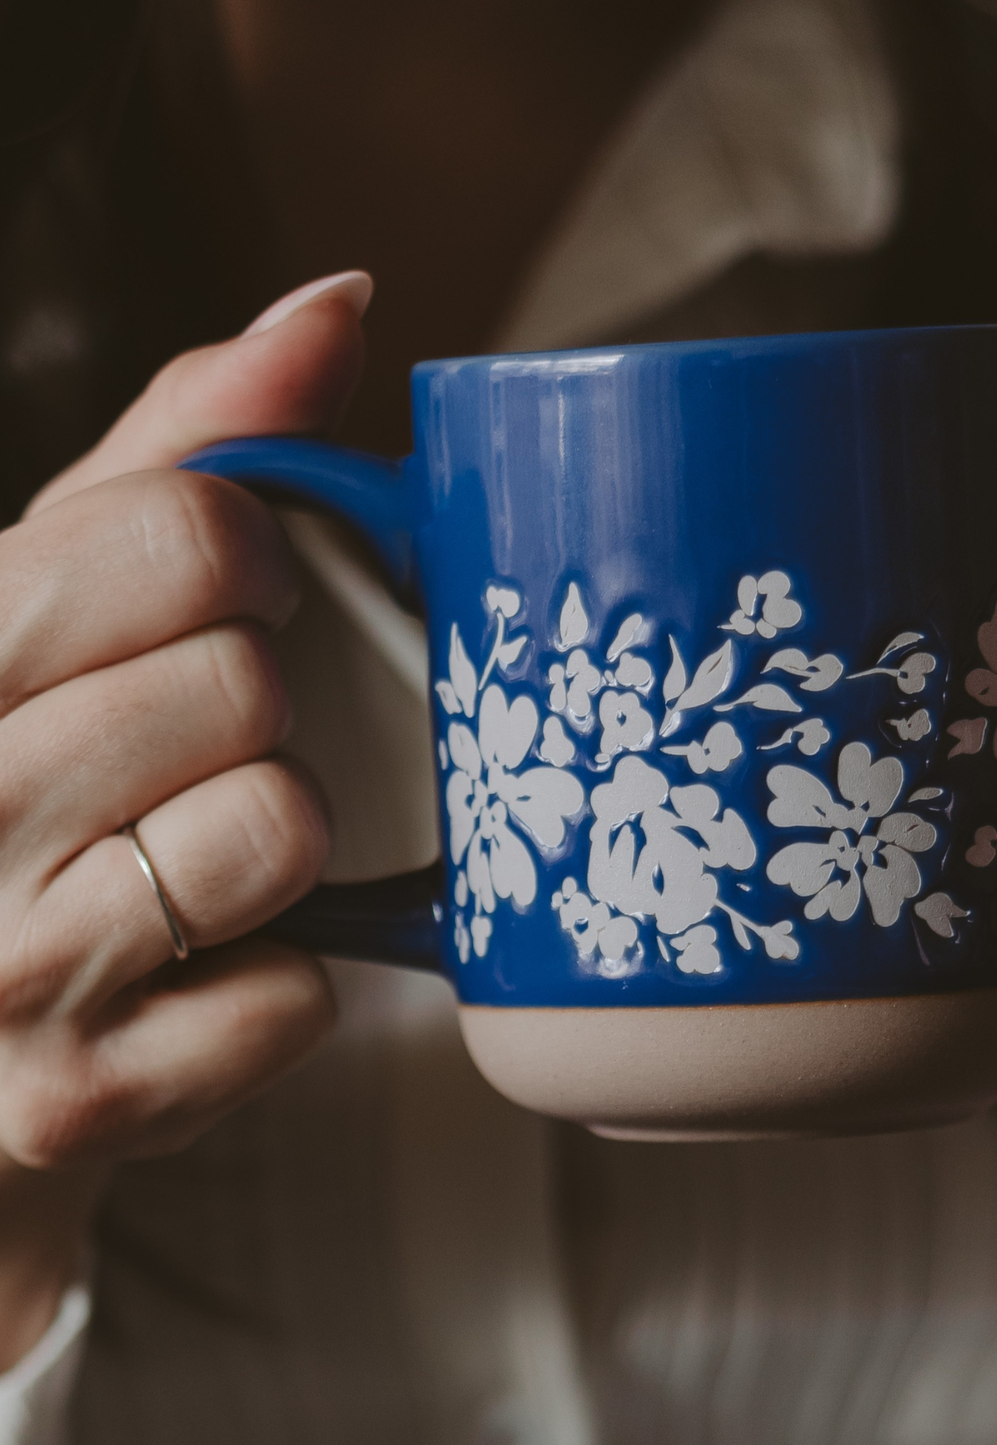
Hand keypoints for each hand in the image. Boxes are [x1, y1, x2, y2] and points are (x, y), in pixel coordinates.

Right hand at [0, 272, 371, 1369]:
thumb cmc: (21, 795)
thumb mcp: (52, 606)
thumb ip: (180, 450)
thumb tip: (333, 299)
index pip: (177, 532)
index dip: (249, 557)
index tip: (236, 590)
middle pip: (240, 683)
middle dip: (258, 709)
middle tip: (198, 746)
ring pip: (271, 830)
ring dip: (276, 842)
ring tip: (195, 859)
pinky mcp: (71, 1103)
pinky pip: (293, 998)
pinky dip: (285, 985)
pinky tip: (202, 977)